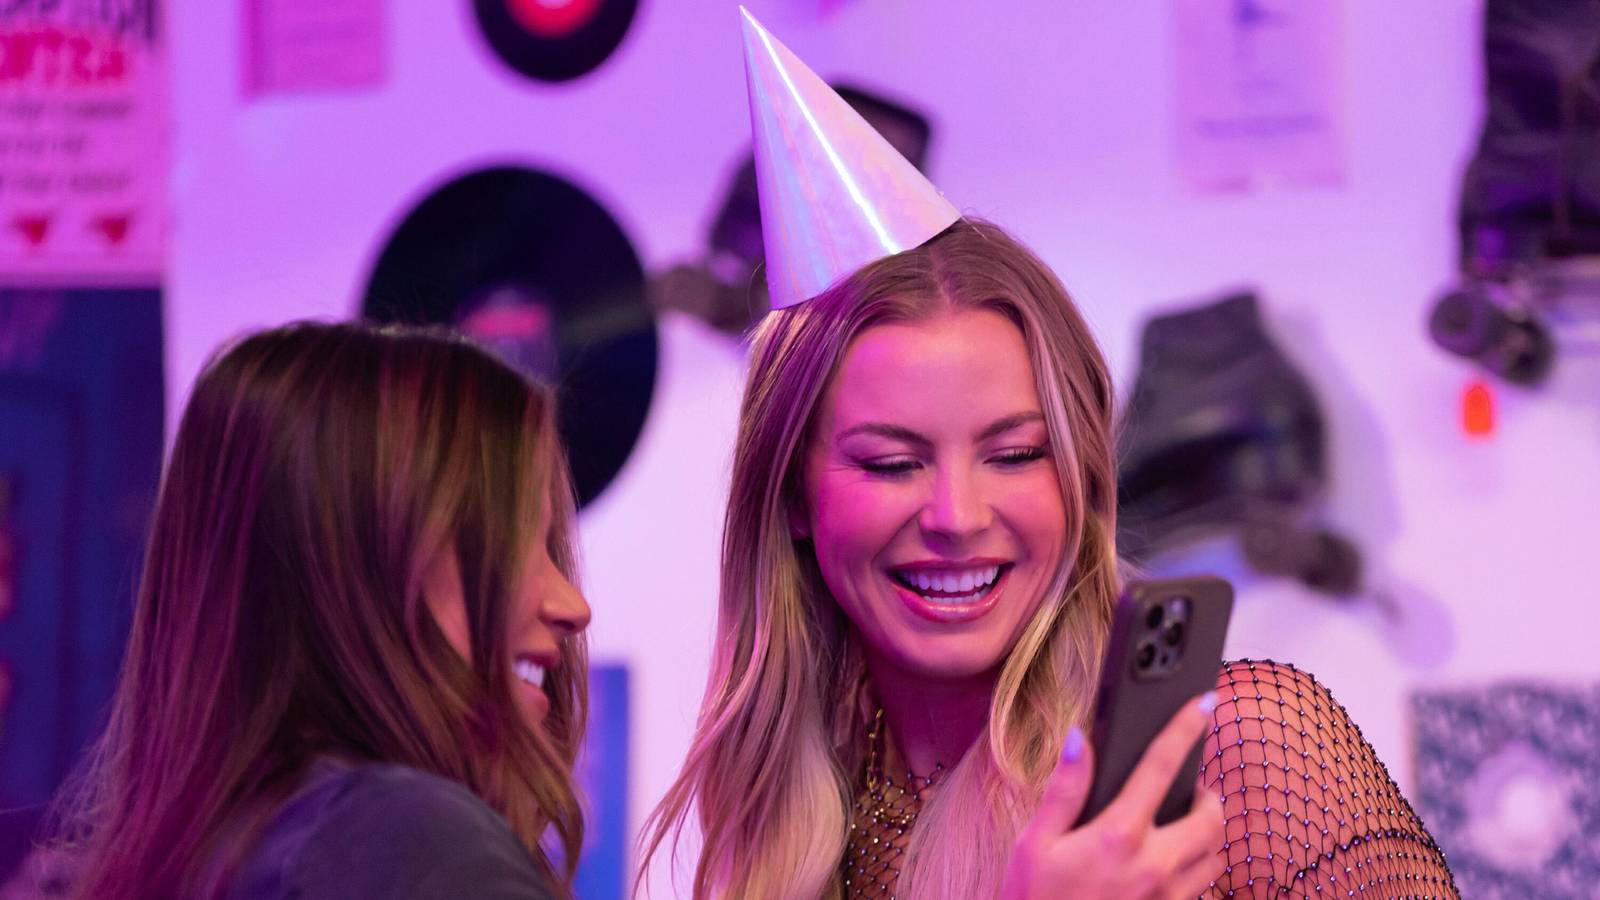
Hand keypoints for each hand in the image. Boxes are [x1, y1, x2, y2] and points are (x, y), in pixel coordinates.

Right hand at [1000, 694, 1225, 899]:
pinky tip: (1173, 861)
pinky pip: (1205, 885)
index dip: (1185, 728)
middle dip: (1209, 793)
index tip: (1204, 703)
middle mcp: (1154, 865)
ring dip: (1210, 831)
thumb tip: (1081, 738)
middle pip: (1213, 816)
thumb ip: (1065, 788)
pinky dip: (1201, 864)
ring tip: (1185, 821)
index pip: (1161, 767)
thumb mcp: (1035, 841)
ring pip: (1217, 854)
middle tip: (1191, 786)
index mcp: (1119, 836)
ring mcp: (1169, 897)